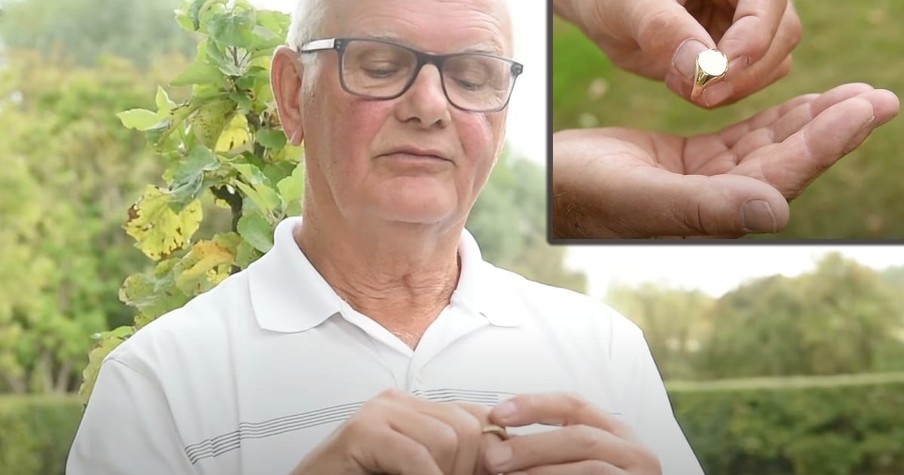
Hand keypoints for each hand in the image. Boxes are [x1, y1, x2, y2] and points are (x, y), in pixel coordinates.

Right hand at [291, 389, 494, 474]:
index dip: (488, 453)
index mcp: (413, 409)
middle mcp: (396, 402)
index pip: (476, 415)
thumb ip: (449, 459)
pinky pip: (416, 457)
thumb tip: (498, 462)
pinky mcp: (361, 432)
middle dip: (468, 468)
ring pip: (448, 439)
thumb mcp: (416, 469)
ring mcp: (377, 413)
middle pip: (467, 425)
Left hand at [479, 393, 660, 473]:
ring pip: (588, 468)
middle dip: (530, 445)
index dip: (534, 405)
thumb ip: (551, 449)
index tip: (499, 414)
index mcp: (616, 433)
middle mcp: (634, 453)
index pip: (574, 404)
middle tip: (494, 457)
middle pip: (578, 437)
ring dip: (541, 472)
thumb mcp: (581, 461)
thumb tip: (500, 443)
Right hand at [551, 83, 899, 238]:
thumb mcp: (640, 196)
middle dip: (834, 127)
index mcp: (711, 209)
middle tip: (879, 98)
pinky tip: (794, 106)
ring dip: (809, 121)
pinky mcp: (686, 161)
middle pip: (787, 159)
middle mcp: (715, 198)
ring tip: (852, 97)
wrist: (544, 184)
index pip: (783, 173)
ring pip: (768, 146)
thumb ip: (706, 207)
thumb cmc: (581, 192)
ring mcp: (702, 179)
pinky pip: (739, 137)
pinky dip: (769, 119)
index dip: (827, 141)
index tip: (867, 107)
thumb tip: (774, 211)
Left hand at [553, 0, 801, 106]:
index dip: (752, 40)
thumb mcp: (630, 7)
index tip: (716, 74)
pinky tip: (680, 84)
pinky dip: (720, 94)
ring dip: (732, 87)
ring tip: (677, 82)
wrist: (605, 12)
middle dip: (744, 72)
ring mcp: (749, 25)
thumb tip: (704, 67)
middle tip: (700, 95)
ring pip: (773, 63)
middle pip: (783, 36)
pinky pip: (748, 82)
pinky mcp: (736, 55)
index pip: (769, 4)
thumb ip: (664, 30)